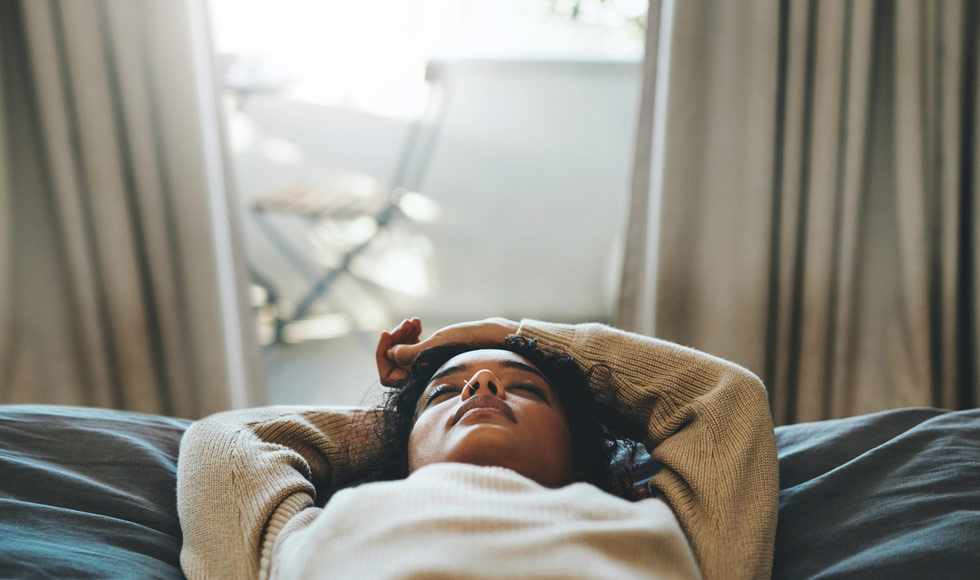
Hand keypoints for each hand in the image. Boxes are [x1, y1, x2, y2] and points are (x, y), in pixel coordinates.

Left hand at [375, 317, 519, 386]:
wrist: (496, 340)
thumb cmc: (470, 344)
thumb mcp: (438, 345)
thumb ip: (411, 353)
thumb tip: (390, 355)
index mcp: (422, 382)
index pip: (388, 376)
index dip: (382, 355)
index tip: (386, 333)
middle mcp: (423, 378)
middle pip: (394, 363)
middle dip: (396, 340)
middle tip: (408, 323)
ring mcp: (428, 367)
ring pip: (403, 354)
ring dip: (404, 335)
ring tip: (415, 322)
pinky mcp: (435, 357)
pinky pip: (413, 348)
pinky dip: (412, 335)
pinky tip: (418, 323)